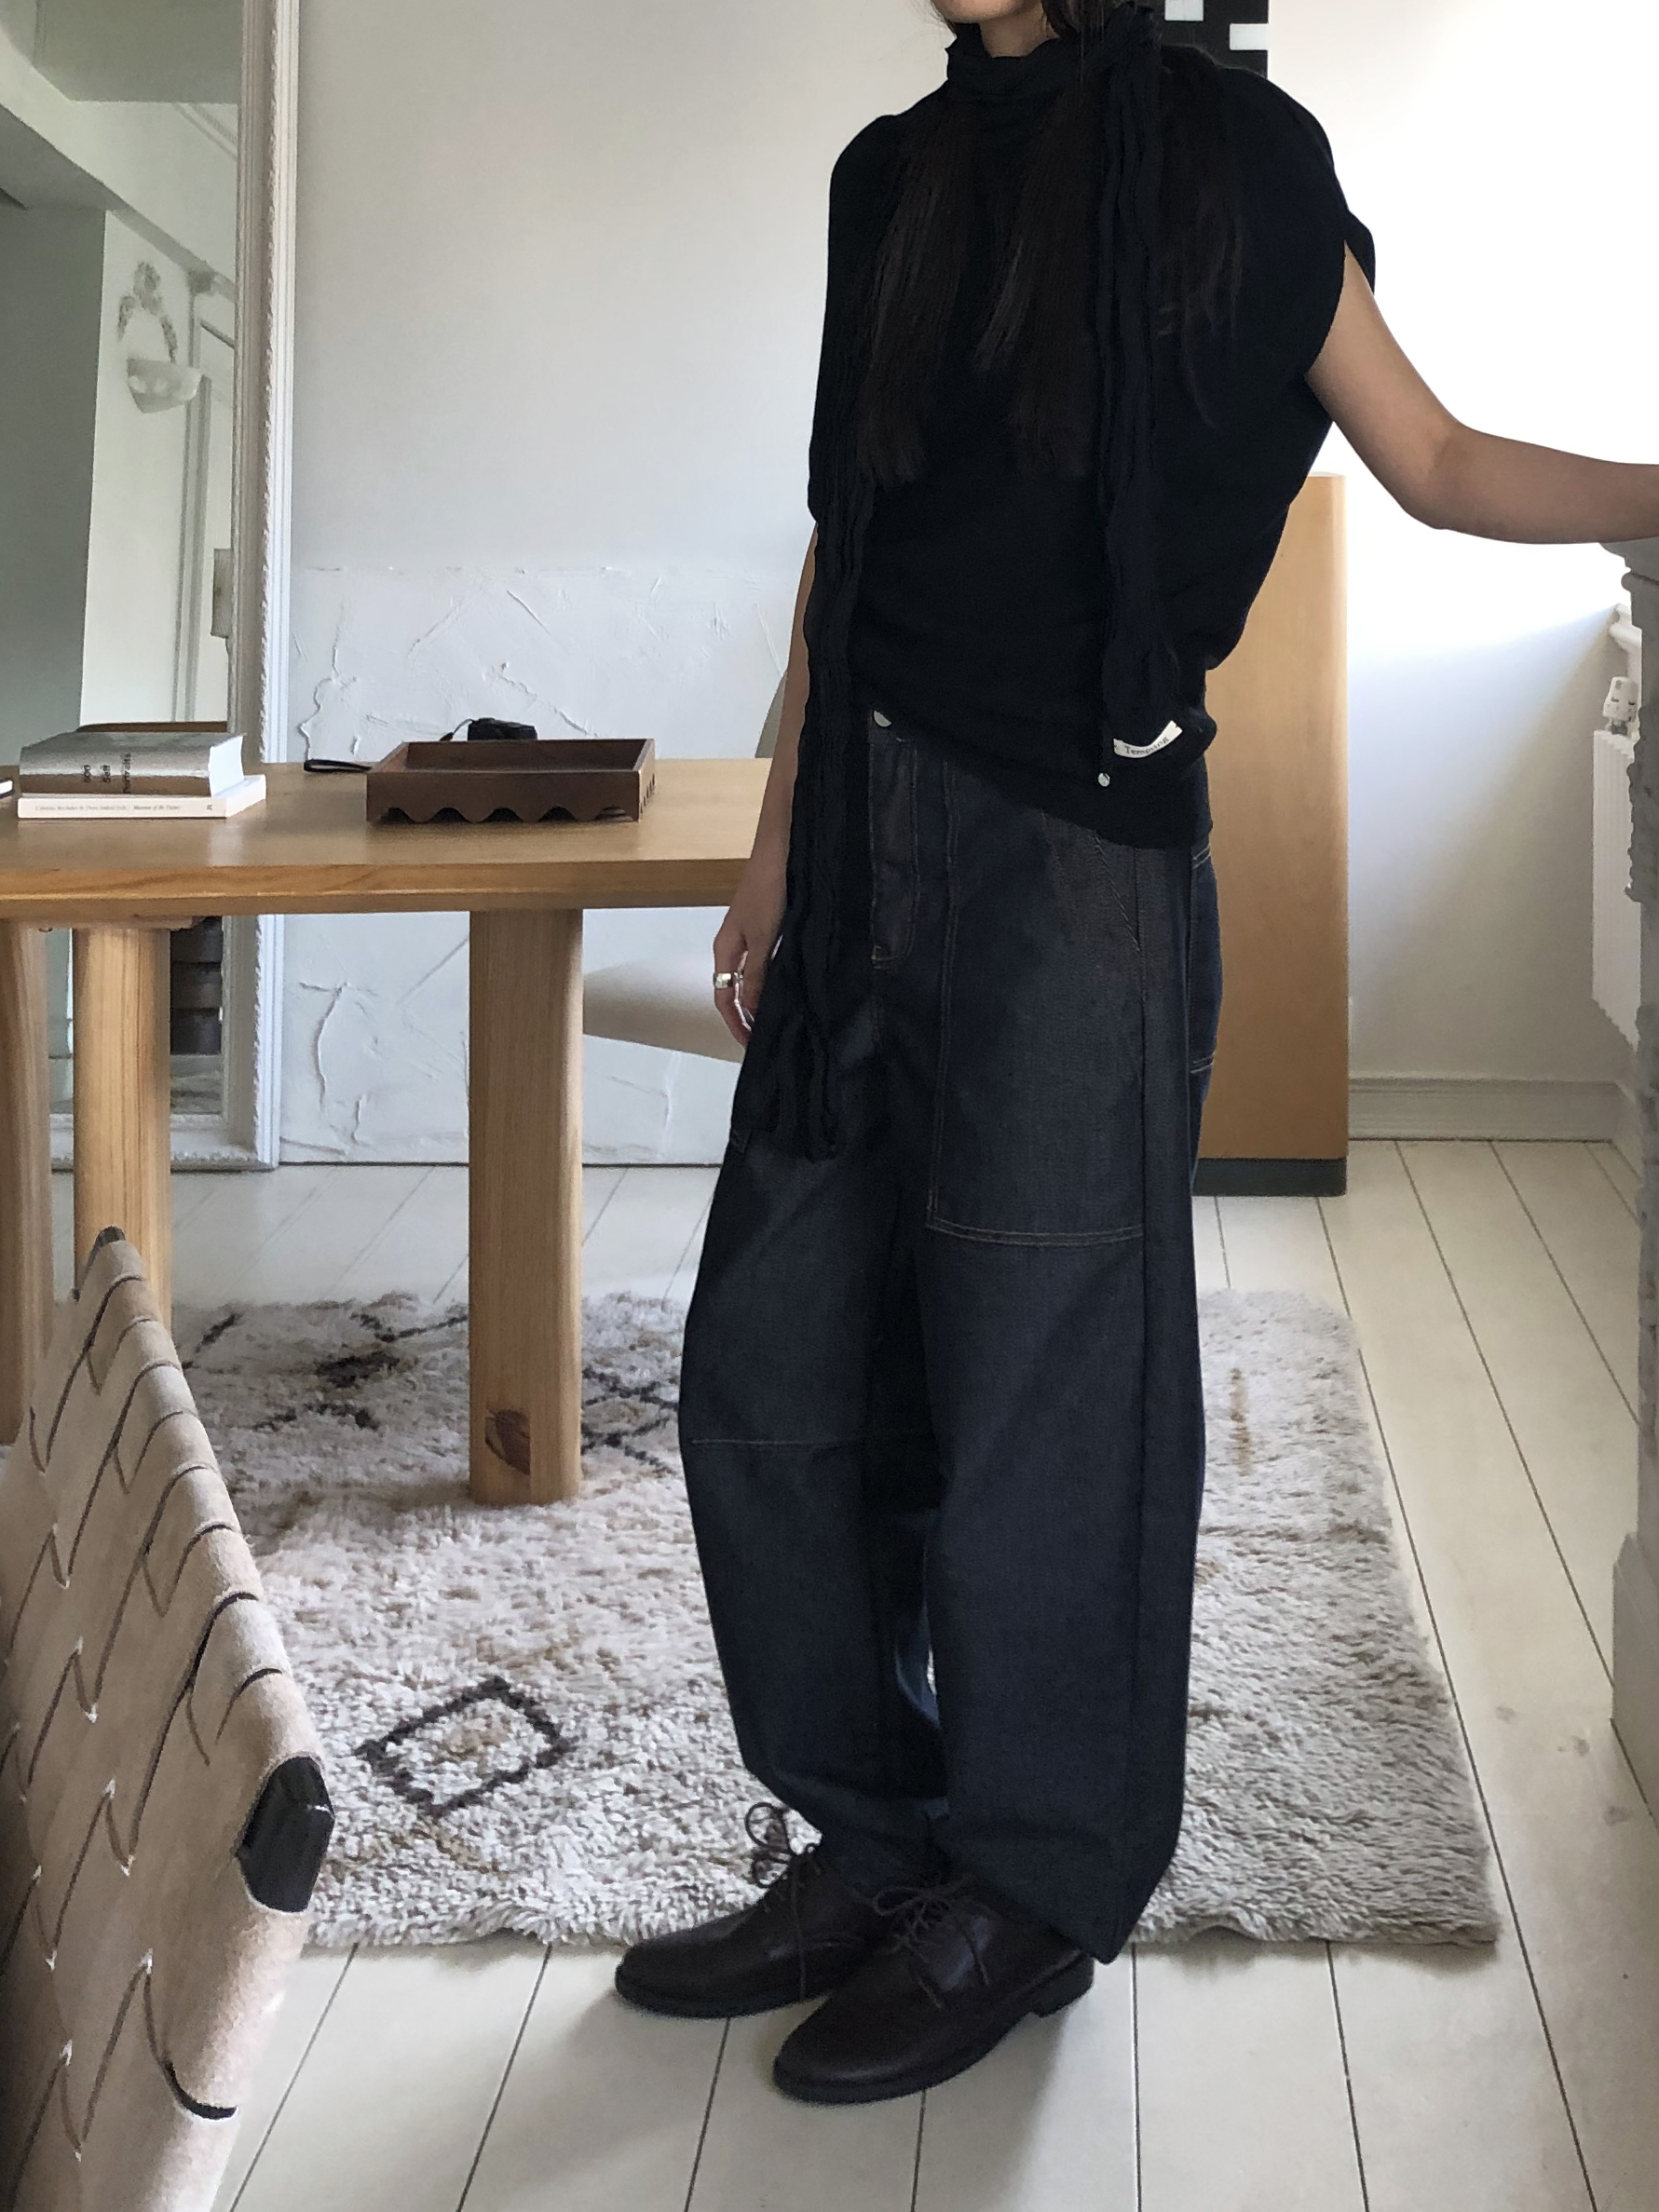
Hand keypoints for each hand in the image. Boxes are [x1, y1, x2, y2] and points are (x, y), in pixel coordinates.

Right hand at [714, 849, 786, 1048]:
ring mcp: (751, 935)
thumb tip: (753, 1010)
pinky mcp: (769, 926)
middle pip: (735, 990)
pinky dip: (774, 980)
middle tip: (767, 1037)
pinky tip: (791, 985)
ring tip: (780, 1018)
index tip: (751, 1045)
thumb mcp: (763, 938)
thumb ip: (758, 975)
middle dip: (748, 1016)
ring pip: (753, 978)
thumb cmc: (768, 889)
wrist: (782, 849)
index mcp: (725, 949)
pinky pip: (767, 962)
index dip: (736, 1023)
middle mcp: (735, 945)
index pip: (724, 997)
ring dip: (762, 999)